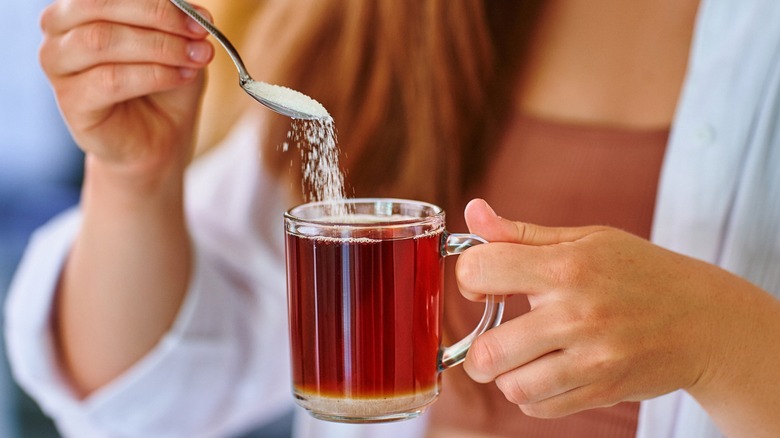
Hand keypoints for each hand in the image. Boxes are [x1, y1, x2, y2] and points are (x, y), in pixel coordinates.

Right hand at [39, 0, 214, 175]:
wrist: (159, 138)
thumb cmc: (163, 85)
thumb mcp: (176, 44)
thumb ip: (176, 22)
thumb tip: (193, 11)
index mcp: (81, 7)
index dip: (157, 1)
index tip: (202, 17)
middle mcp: (59, 29)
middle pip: (99, 5)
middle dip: (158, 16)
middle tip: (199, 33)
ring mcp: (57, 65)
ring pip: (101, 40)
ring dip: (158, 47)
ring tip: (194, 59)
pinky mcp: (69, 101)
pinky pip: (110, 79)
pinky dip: (153, 75)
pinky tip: (180, 77)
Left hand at [458, 199, 733, 417]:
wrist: (705, 320)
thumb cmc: (639, 272)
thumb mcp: (585, 238)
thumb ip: (521, 232)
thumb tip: (473, 212)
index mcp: (566, 265)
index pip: (481, 269)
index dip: (469, 276)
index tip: (483, 283)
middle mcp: (576, 314)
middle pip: (487, 350)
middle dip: (476, 349)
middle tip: (491, 340)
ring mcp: (591, 358)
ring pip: (510, 386)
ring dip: (506, 375)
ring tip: (522, 359)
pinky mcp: (602, 390)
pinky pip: (538, 407)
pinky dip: (531, 395)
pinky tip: (545, 373)